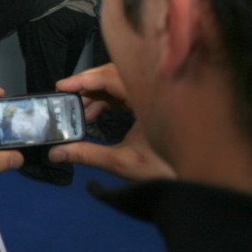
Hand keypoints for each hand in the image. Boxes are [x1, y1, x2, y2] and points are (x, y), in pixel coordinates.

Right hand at [51, 63, 174, 181]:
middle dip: (87, 85)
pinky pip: (126, 91)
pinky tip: (94, 115)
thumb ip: (87, 155)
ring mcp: (155, 94)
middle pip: (114, 74)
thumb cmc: (164, 169)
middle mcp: (153, 89)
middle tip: (66, 96)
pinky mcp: (154, 102)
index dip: (84, 80)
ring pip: (119, 83)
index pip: (111, 77)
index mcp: (149, 98)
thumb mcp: (122, 162)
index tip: (61, 86)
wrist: (196, 177)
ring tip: (80, 113)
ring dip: (96, 94)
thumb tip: (55, 153)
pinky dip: (108, 100)